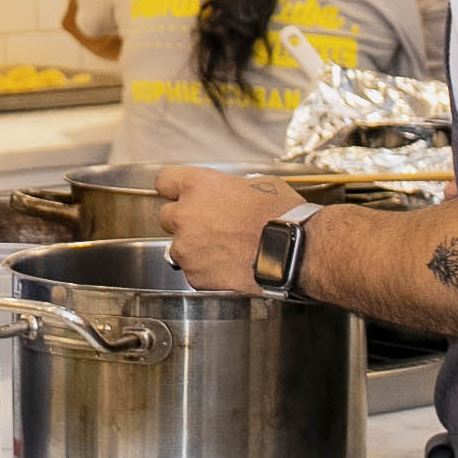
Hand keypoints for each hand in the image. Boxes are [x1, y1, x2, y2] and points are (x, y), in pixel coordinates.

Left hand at [156, 163, 306, 294]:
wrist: (293, 251)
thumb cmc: (281, 216)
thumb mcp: (258, 184)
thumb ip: (230, 187)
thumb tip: (231, 192)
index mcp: (197, 186)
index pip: (164, 181)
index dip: (174, 188)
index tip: (180, 194)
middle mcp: (185, 216)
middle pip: (167, 216)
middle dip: (184, 220)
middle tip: (210, 225)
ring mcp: (187, 248)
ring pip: (178, 247)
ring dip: (195, 248)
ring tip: (224, 250)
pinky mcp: (195, 276)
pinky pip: (193, 271)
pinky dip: (206, 270)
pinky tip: (228, 266)